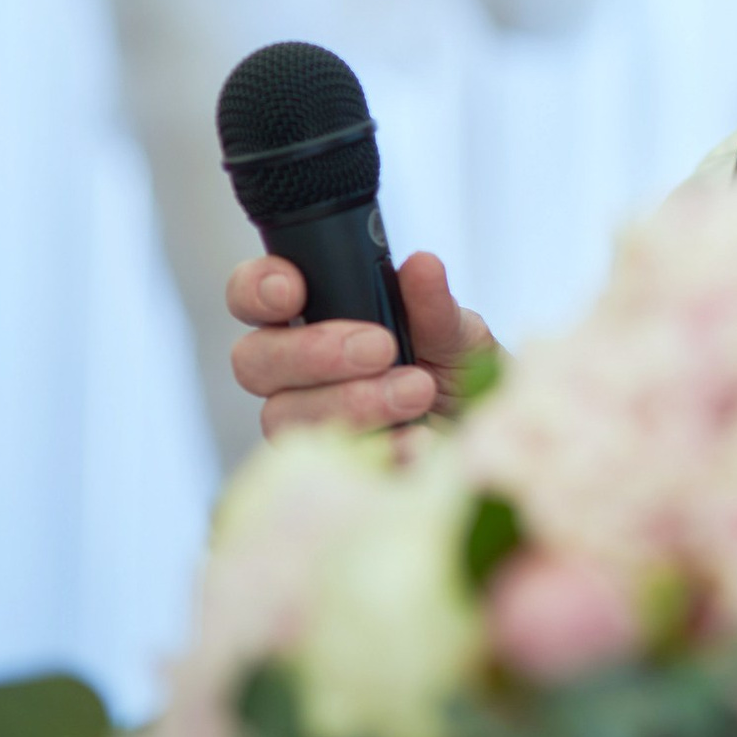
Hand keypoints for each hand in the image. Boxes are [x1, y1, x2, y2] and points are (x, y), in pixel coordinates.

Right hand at [227, 250, 497, 438]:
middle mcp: (294, 370)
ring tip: (417, 392)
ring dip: (352, 401)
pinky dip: (377, 448)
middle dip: (312, 352)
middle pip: (253, 360)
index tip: (292, 291)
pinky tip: (418, 441)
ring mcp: (301, 423)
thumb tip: (421, 265)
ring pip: (282, 414)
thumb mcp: (457, 333)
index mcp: (313, 316)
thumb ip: (433, 303)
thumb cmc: (456, 375)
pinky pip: (322, 463)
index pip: (255, 295)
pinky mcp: (319, 472)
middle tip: (380, 349)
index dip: (258, 289)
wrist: (483, 440)